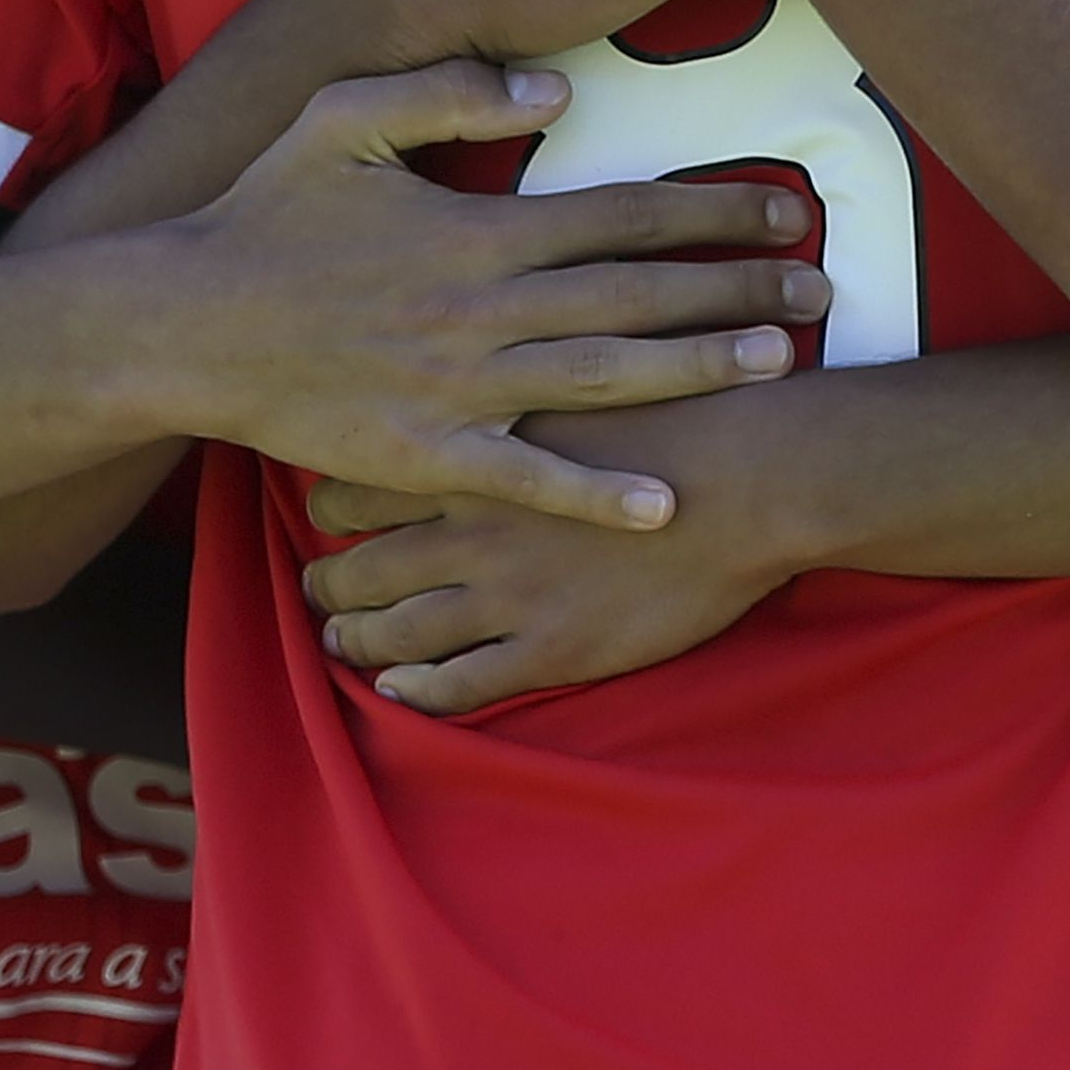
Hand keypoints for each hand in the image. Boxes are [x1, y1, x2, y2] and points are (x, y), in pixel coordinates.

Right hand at [147, 63, 828, 528]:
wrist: (180, 324)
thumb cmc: (261, 217)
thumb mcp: (343, 117)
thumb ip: (453, 90)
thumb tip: (558, 91)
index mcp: (479, 228)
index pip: (626, 213)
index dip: (714, 207)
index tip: (785, 205)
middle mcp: (486, 307)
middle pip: (641, 295)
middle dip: (739, 288)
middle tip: (823, 285)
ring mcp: (462, 385)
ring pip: (608, 378)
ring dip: (700, 370)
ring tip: (781, 361)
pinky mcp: (429, 454)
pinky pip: (529, 479)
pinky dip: (598, 492)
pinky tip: (667, 505)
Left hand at [294, 402, 801, 712]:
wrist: (751, 476)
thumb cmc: (677, 414)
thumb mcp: (577, 376)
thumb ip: (519, 390)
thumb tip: (489, 387)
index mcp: (476, 459)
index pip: (362, 490)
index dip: (333, 507)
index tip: (326, 514)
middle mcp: (474, 530)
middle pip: (362, 568)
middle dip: (329, 586)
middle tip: (318, 591)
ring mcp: (509, 594)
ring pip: (396, 634)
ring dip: (358, 643)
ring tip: (341, 644)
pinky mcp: (552, 648)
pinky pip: (459, 686)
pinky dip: (418, 693)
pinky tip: (400, 693)